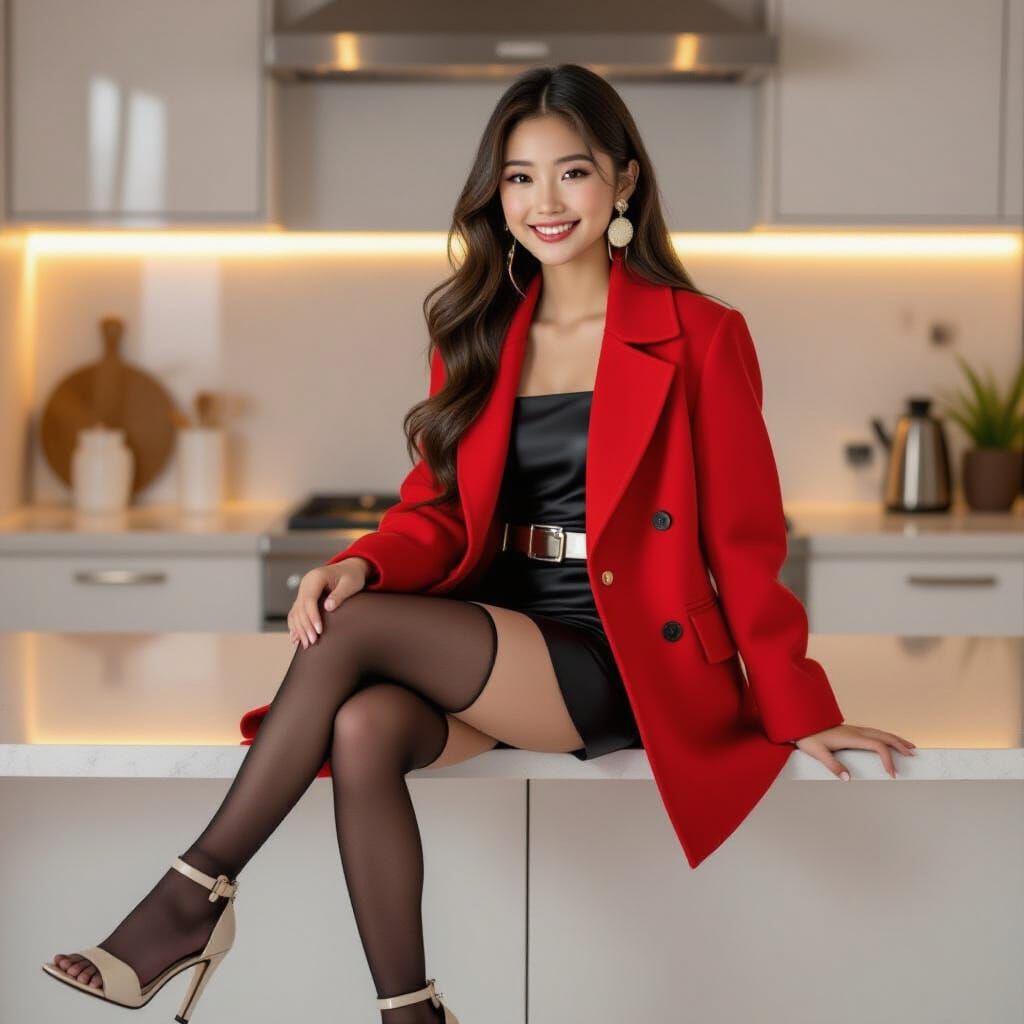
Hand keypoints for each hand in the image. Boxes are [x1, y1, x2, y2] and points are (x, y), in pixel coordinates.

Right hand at [287, 560, 368, 648]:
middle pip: (301, 608)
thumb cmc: (352, 576)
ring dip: (300, 629)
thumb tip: (328, 607)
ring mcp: (303, 591)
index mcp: (316, 577)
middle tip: (313, 642)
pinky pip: (295, 613)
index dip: (313, 616)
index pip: (310, 599)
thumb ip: (340, 594)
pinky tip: (296, 639)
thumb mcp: (350, 584)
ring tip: (307, 644)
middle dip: (306, 626)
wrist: (349, 569)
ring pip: (296, 612)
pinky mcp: (303, 598)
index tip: (319, 631)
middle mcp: (306, 584)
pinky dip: (295, 626)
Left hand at [791, 724, 916, 780]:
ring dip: (896, 739)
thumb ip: (832, 765)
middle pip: (884, 736)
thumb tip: (847, 778)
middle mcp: (856, 731)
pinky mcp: (852, 730)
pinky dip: (886, 737)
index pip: (877, 746)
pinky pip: (874, 733)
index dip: (888, 759)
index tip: (892, 774)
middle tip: (913, 756)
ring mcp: (855, 729)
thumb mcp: (818, 753)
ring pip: (881, 733)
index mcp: (851, 737)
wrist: (800, 723)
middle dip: (900, 745)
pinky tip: (888, 742)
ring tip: (909, 747)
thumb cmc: (807, 737)